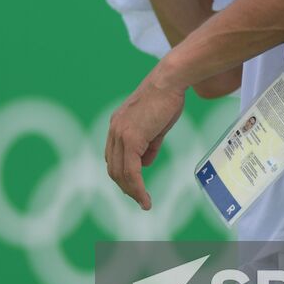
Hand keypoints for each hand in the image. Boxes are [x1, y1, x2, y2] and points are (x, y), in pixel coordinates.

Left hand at [105, 67, 185, 209]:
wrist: (169, 81)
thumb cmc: (167, 99)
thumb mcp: (156, 126)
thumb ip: (149, 144)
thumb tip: (145, 163)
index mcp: (118, 125)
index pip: (113, 157)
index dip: (122, 174)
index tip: (134, 187)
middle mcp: (114, 130)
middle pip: (114, 168)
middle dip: (126, 187)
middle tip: (140, 199)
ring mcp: (120, 134)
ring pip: (121, 173)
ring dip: (132, 191)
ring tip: (144, 202)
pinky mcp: (131, 138)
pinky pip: (131, 171)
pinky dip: (137, 187)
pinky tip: (145, 198)